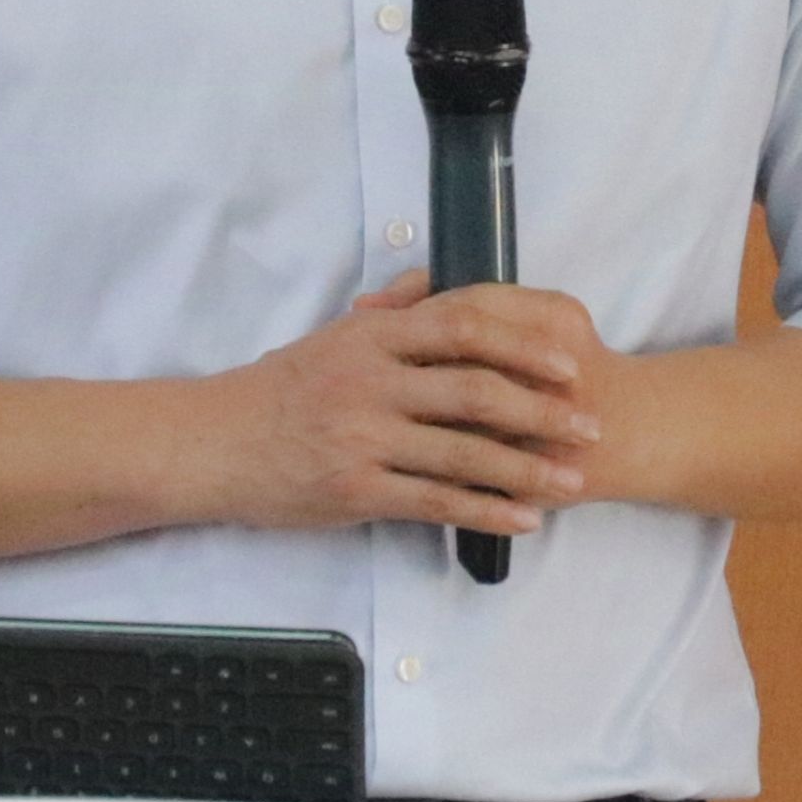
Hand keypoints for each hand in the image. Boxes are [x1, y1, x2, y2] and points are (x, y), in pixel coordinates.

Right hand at [193, 274, 606, 538]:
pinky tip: (522, 518)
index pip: (462, 328)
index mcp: (371, 339)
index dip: (522, 345)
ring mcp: (362, 438)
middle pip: (474, 391)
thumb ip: (388, 314)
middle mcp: (369, 383)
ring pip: (462, 452)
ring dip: (526, 469)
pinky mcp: (355, 489)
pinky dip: (484, 510)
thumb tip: (433, 283)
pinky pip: (433, 502)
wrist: (213, 445)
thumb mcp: (329, 338)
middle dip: (541, 411)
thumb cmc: (276, 391)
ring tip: (571, 480)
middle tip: (588, 426)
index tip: (568, 362)